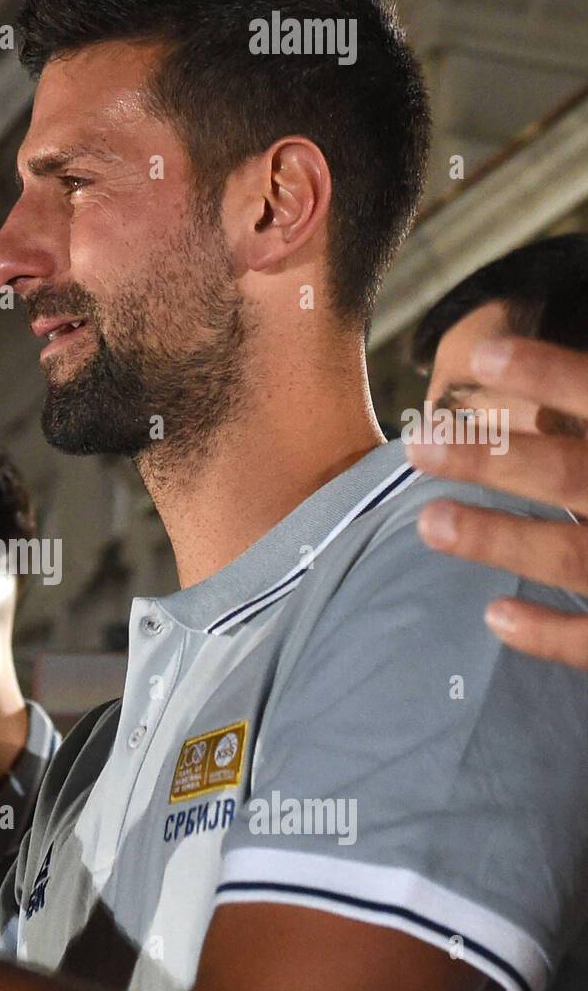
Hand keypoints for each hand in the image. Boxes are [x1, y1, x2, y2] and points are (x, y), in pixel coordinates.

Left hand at [407, 337, 587, 667]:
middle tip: (418, 445)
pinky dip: (551, 635)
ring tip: (428, 522)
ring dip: (498, 541)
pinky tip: (495, 616)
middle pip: (573, 476)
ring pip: (574, 558)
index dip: (553, 377)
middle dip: (494, 460)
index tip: (484, 355)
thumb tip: (574, 385)